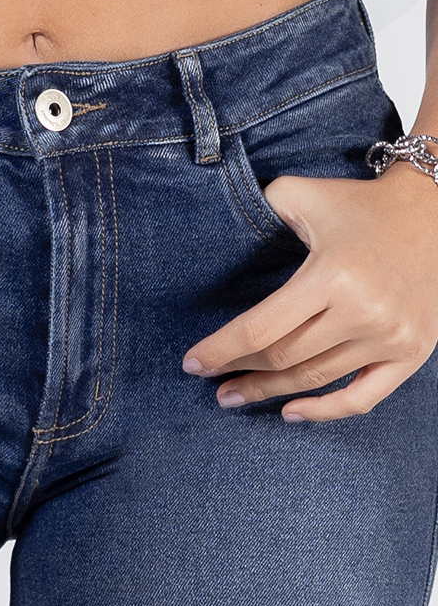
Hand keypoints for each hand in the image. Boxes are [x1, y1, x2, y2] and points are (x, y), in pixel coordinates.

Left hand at [182, 161, 437, 420]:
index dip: (221, 351)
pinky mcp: (410, 353)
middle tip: (213, 383)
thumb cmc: (363, 206)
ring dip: (269, 392)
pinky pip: (361, 399)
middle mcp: (363, 312)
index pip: (261, 329)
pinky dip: (323, 412)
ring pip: (313, 380)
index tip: (192, 364)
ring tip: (237, 395)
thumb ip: (265, 206)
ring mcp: (389, 337)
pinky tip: (289, 412)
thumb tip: (223, 225)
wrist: (437, 211)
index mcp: (332, 276)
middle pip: (283, 359)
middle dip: (240, 373)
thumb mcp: (308, 193)